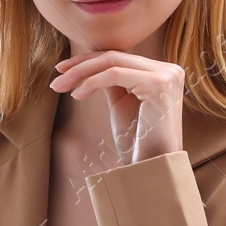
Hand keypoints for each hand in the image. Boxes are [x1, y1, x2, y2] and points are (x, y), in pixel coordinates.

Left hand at [50, 50, 185, 164]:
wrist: (152, 168)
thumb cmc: (137, 142)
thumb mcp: (123, 103)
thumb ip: (113, 81)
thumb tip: (87, 65)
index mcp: (163, 72)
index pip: (120, 58)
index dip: (89, 61)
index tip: (62, 70)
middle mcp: (169, 70)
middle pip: (115, 57)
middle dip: (80, 65)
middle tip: (56, 79)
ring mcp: (166, 76)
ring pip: (112, 62)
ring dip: (80, 73)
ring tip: (59, 87)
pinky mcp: (157, 84)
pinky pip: (114, 75)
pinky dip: (91, 83)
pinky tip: (77, 96)